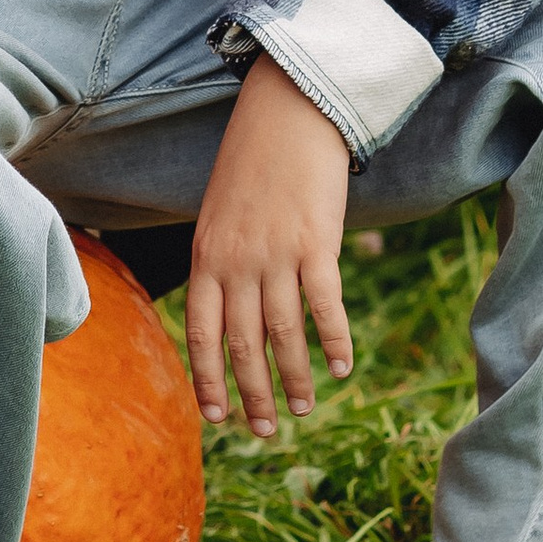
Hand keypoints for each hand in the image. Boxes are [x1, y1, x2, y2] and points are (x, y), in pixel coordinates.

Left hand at [186, 56, 353, 438]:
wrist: (289, 109)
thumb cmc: (254, 161)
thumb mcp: (220, 212)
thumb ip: (221, 261)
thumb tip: (230, 308)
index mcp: (206, 256)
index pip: (200, 333)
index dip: (208, 380)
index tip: (218, 417)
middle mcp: (237, 261)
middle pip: (241, 345)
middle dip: (252, 395)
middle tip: (264, 432)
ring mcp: (277, 254)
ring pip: (283, 335)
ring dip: (293, 379)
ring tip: (302, 409)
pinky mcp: (317, 243)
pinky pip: (325, 307)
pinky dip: (334, 341)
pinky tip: (342, 367)